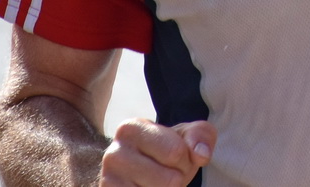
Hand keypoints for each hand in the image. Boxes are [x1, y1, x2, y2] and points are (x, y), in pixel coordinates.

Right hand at [100, 118, 216, 186]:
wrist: (137, 176)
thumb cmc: (165, 153)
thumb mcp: (186, 137)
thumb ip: (200, 135)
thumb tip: (201, 154)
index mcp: (131, 128)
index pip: (176, 152)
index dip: (186, 160)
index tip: (174, 157)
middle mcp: (114, 153)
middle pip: (171, 180)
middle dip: (178, 180)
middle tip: (166, 173)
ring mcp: (108, 181)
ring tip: (156, 183)